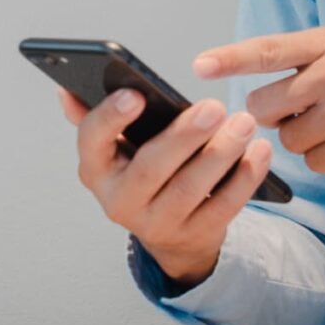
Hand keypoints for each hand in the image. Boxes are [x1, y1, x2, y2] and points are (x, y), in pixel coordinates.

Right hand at [57, 87, 271, 286]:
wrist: (170, 232)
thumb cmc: (142, 171)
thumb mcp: (115, 148)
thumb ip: (96, 117)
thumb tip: (66, 90)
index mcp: (95, 169)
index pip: (93, 142)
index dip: (111, 119)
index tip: (135, 94)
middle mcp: (119, 200)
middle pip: (151, 168)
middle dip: (184, 136)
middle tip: (214, 106)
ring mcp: (157, 223)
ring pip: (190, 188)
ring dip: (220, 153)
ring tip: (243, 123)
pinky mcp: (194, 235)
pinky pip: (222, 206)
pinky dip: (244, 178)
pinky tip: (259, 151)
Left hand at [193, 26, 324, 207]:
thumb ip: (309, 59)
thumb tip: (253, 83)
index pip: (269, 49)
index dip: (230, 58)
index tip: (198, 65)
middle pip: (265, 104)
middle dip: (275, 114)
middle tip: (306, 110)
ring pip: (286, 136)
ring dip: (304, 138)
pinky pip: (312, 160)